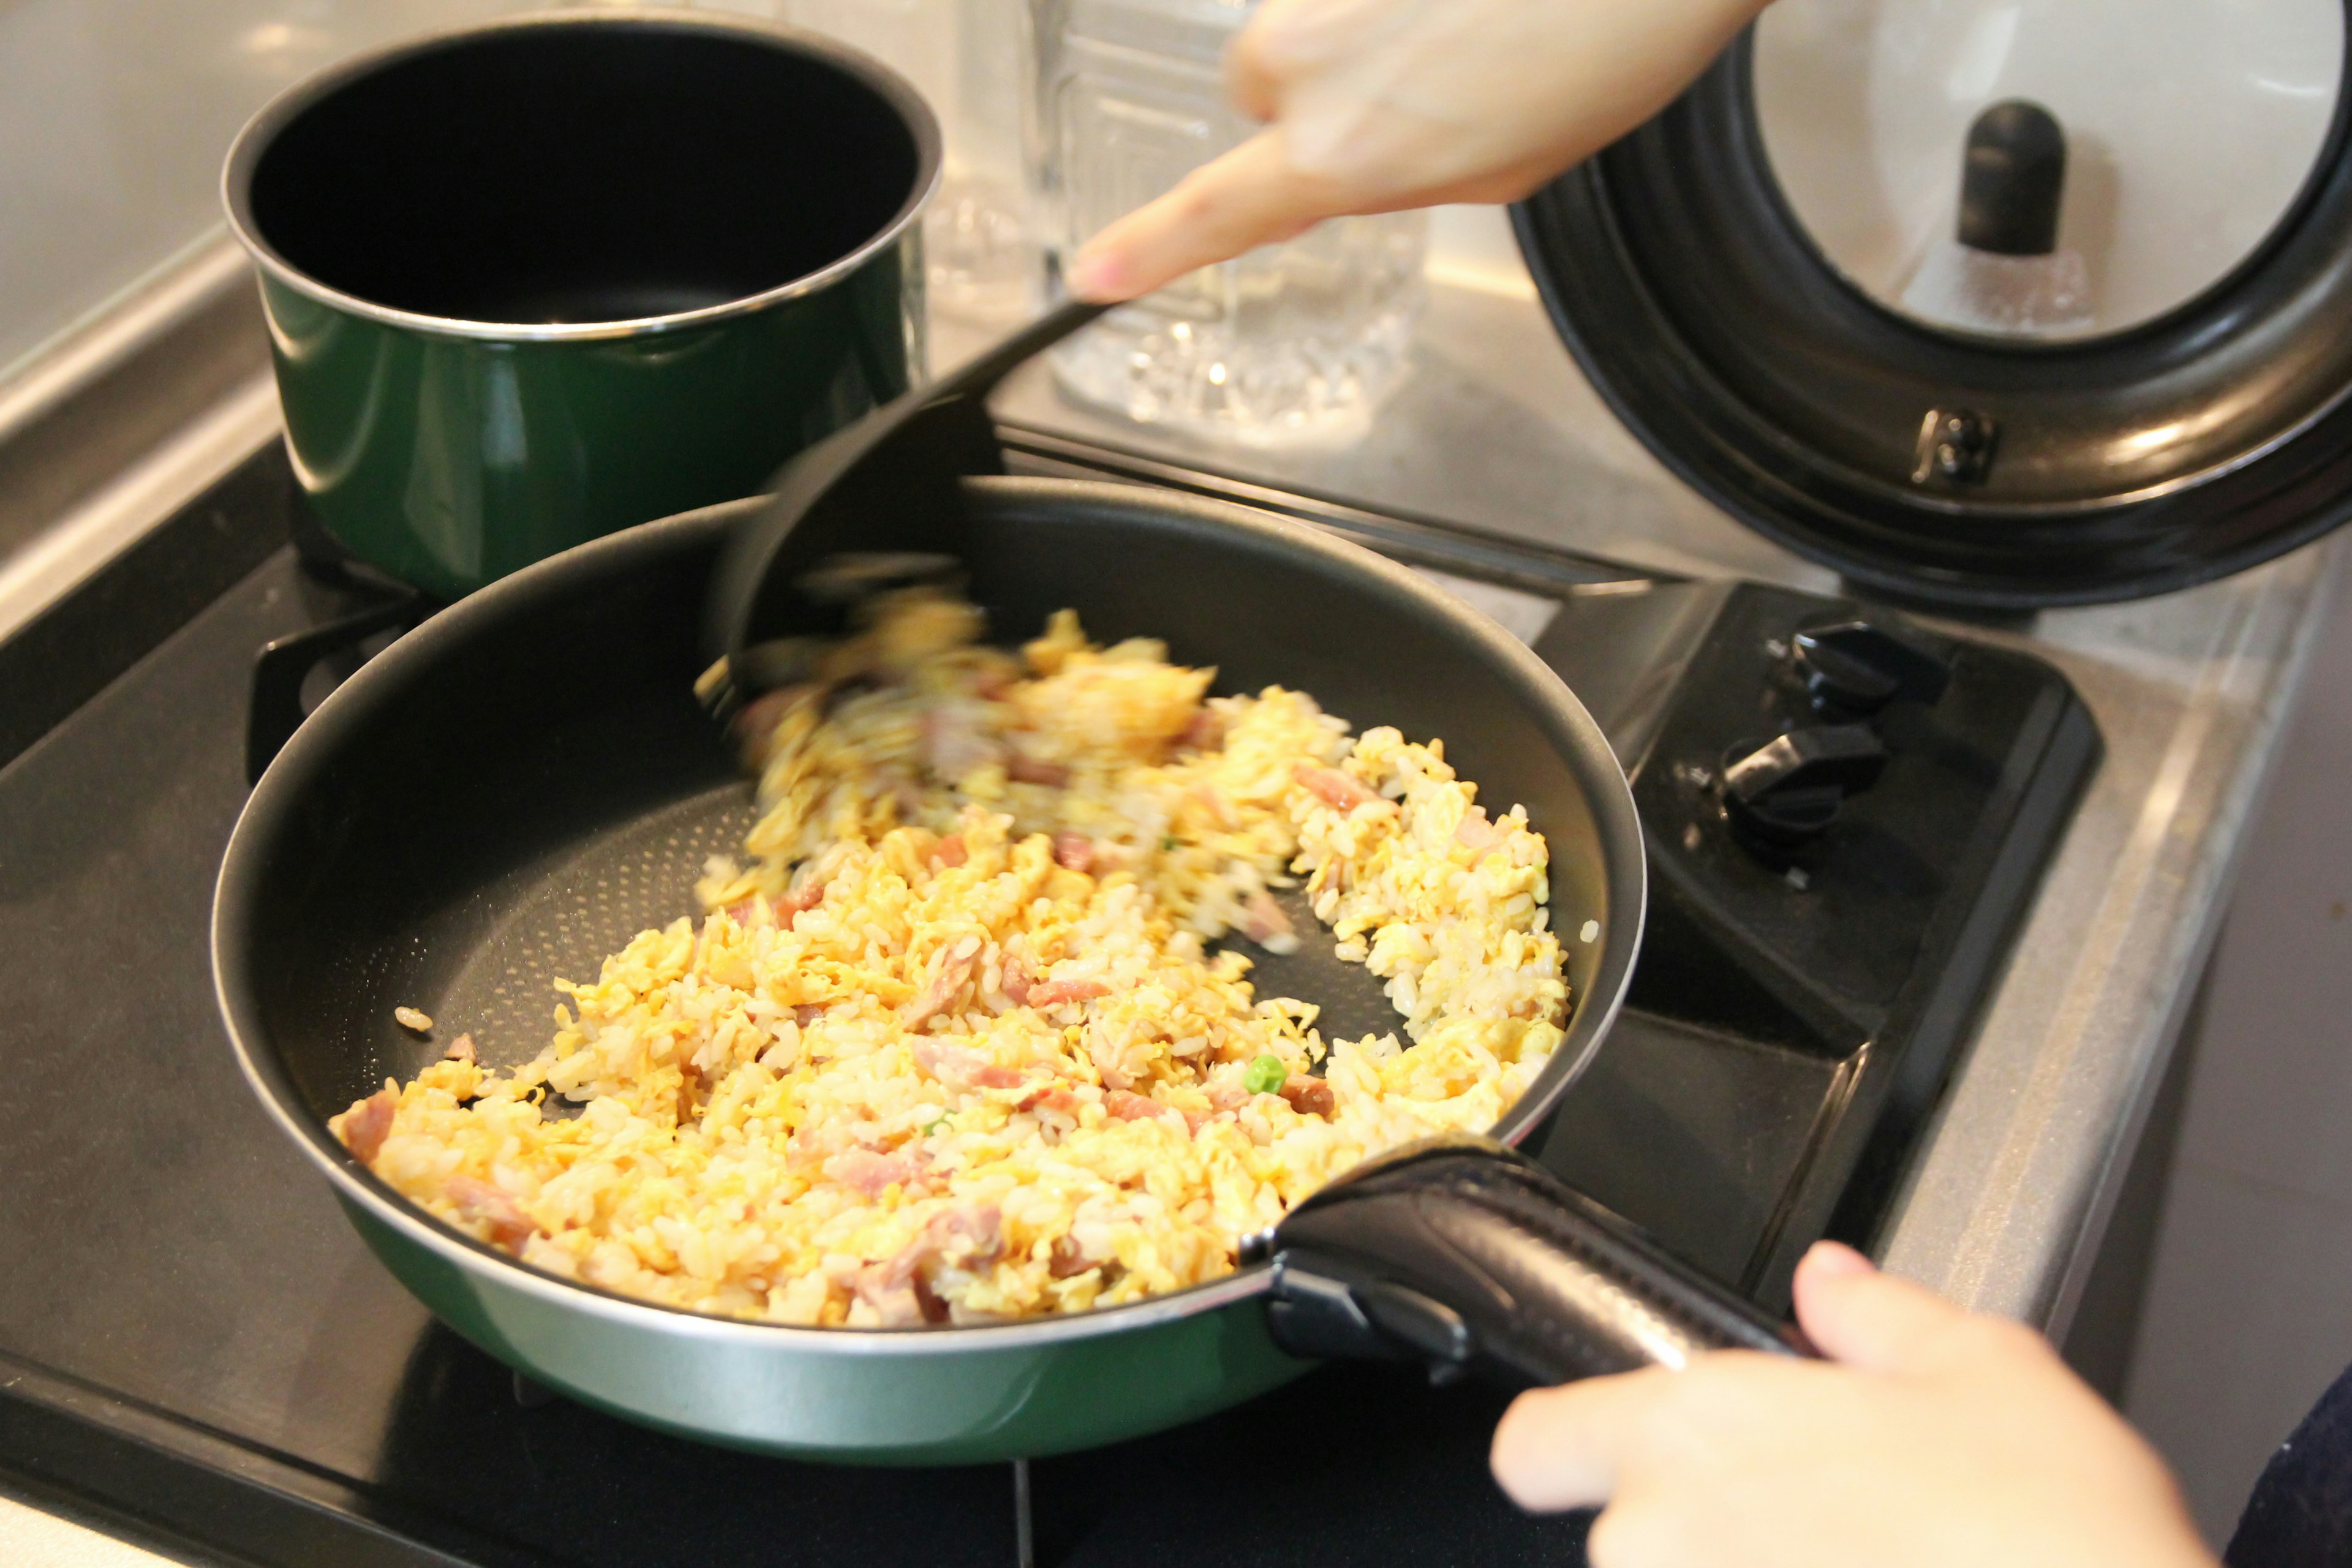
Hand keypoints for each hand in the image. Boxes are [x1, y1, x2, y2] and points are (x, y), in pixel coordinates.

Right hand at [1067, 0, 1771, 300]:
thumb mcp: (1503, 172)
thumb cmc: (1603, 51)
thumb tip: (1354, 162)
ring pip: (1308, 23)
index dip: (1147, 252)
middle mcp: (1305, 59)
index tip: (1094, 276)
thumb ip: (1399, 178)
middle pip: (1264, 88)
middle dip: (1328, 97)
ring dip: (1371, 33)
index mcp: (1344, 150)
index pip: (1216, 214)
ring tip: (1478, 24)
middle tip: (1439, 93)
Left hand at [1489, 1241, 2217, 1567]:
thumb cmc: (2053, 1535)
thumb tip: (1830, 1280)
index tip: (1610, 1456)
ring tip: (1875, 1567)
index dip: (1569, 1448)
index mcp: (1696, 1430)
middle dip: (1709, 1535)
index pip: (1534, 1443)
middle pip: (1628, 1539)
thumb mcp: (1987, 1372)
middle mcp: (1663, 1538)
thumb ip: (1879, 1316)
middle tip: (1823, 1527)